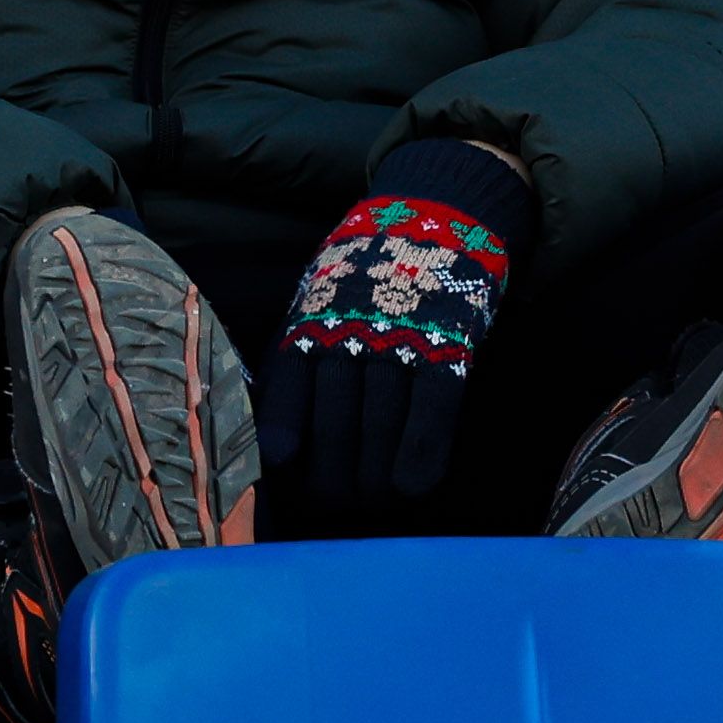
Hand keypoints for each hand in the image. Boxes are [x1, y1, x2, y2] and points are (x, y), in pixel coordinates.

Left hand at [259, 142, 523, 509]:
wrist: (434, 217)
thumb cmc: (361, 280)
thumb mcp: (313, 302)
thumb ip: (297, 357)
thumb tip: (272, 435)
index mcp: (307, 324)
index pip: (286, 390)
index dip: (283, 437)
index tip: (282, 469)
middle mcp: (347, 333)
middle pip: (333, 422)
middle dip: (333, 477)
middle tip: (338, 504)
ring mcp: (400, 339)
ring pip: (379, 423)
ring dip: (374, 476)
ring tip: (373, 502)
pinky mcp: (449, 345)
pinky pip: (433, 408)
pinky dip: (421, 451)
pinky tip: (411, 488)